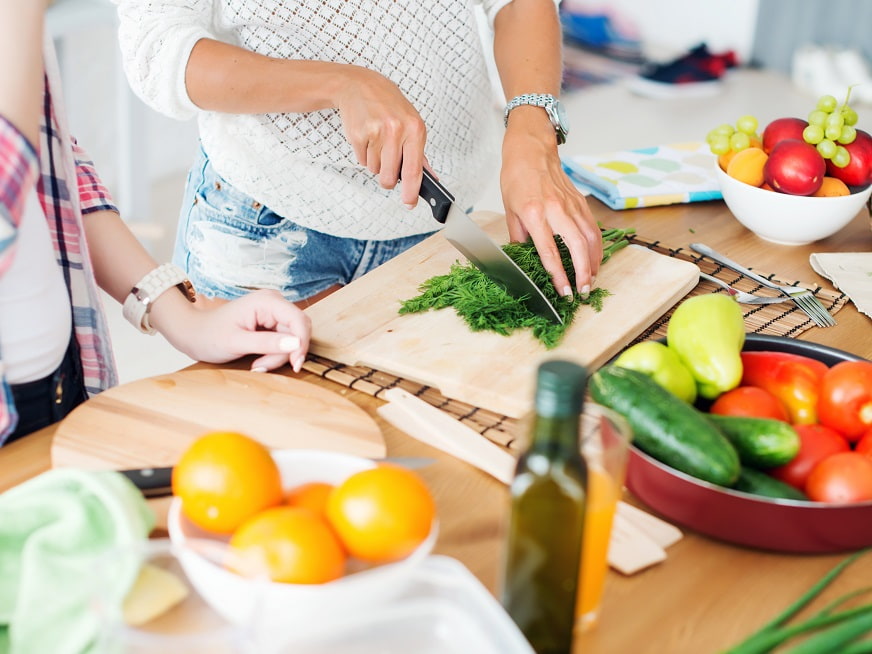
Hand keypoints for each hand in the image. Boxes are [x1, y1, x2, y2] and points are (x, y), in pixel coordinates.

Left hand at [162, 289, 311, 372]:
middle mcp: (273, 303)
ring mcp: (273, 313)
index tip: (295, 364)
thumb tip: (296, 344)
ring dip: (278, 356)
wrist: (194, 334)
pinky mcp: (272, 323)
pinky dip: (275, 354)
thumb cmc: (209, 335)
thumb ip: (267, 343)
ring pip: (292, 339)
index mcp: (266, 301)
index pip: (299, 320)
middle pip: (297, 331)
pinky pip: (285, 341)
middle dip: (286, 353)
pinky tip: (259, 360)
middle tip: (263, 366)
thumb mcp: (236, 342)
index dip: (301, 343)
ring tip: (257, 364)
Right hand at [335, 66, 426, 206]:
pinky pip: (361, 161)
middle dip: (388, 179)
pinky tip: (368, 137)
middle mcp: (397, 131)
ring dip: (375, 163)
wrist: (361, 85)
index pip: (414, 170)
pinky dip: (364, 155)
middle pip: (390, 177)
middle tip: (388, 166)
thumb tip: (430, 178)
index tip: (410, 203)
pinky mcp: (358, 135)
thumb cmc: (389, 106)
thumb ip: (420, 154)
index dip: (411, 192)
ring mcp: (376, 132)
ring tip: (377, 142)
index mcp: (415, 129)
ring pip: (375, 170)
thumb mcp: (412, 124)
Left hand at [500, 125, 601, 297]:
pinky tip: (595, 259)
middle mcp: (556, 210)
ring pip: (590, 238)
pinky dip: (597, 247)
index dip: (559, 275)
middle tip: (583, 291)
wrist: (531, 151)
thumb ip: (519, 237)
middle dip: (582, 273)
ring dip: (593, 262)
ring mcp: (571, 205)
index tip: (564, 292)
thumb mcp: (510, 211)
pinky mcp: (580, 202)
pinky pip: (593, 228)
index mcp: (534, 214)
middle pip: (576, 247)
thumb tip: (523, 260)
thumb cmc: (517, 178)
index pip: (549, 252)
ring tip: (591, 280)